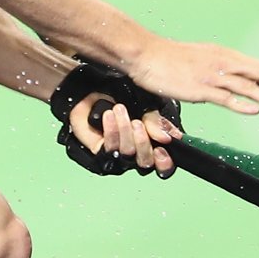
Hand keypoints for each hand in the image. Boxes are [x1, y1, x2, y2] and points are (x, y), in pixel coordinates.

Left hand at [65, 93, 182, 176]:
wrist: (92, 93)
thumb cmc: (119, 97)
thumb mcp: (145, 104)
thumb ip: (156, 122)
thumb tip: (166, 138)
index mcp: (152, 143)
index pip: (163, 164)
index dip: (164, 162)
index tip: (161, 149)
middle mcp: (136, 153)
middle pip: (146, 162)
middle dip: (143, 142)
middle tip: (137, 123)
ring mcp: (119, 154)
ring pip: (128, 153)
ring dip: (125, 130)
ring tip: (120, 111)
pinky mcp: (101, 153)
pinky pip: (110, 148)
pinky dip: (112, 130)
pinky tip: (109, 116)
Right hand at [127, 39, 258, 116]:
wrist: (146, 54)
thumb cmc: (169, 58)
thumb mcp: (200, 58)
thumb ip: (219, 67)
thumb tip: (234, 79)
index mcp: (223, 55)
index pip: (256, 66)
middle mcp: (222, 62)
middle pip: (258, 73)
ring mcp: (211, 76)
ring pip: (247, 87)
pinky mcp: (200, 89)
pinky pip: (225, 98)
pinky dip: (242, 104)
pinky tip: (254, 110)